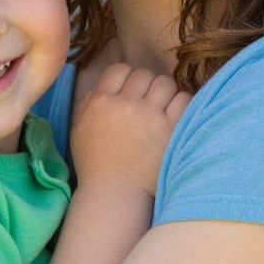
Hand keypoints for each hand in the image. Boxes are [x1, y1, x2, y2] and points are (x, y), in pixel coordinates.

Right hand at [69, 63, 190, 198]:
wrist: (115, 194)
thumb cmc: (96, 165)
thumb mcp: (79, 130)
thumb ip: (87, 103)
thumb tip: (103, 85)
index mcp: (101, 102)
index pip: (120, 69)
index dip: (127, 78)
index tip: (130, 93)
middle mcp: (126, 105)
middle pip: (144, 74)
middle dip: (147, 86)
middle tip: (148, 103)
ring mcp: (150, 117)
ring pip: (166, 83)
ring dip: (165, 94)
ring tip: (163, 109)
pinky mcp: (171, 130)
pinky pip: (184, 100)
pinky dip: (181, 104)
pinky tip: (175, 117)